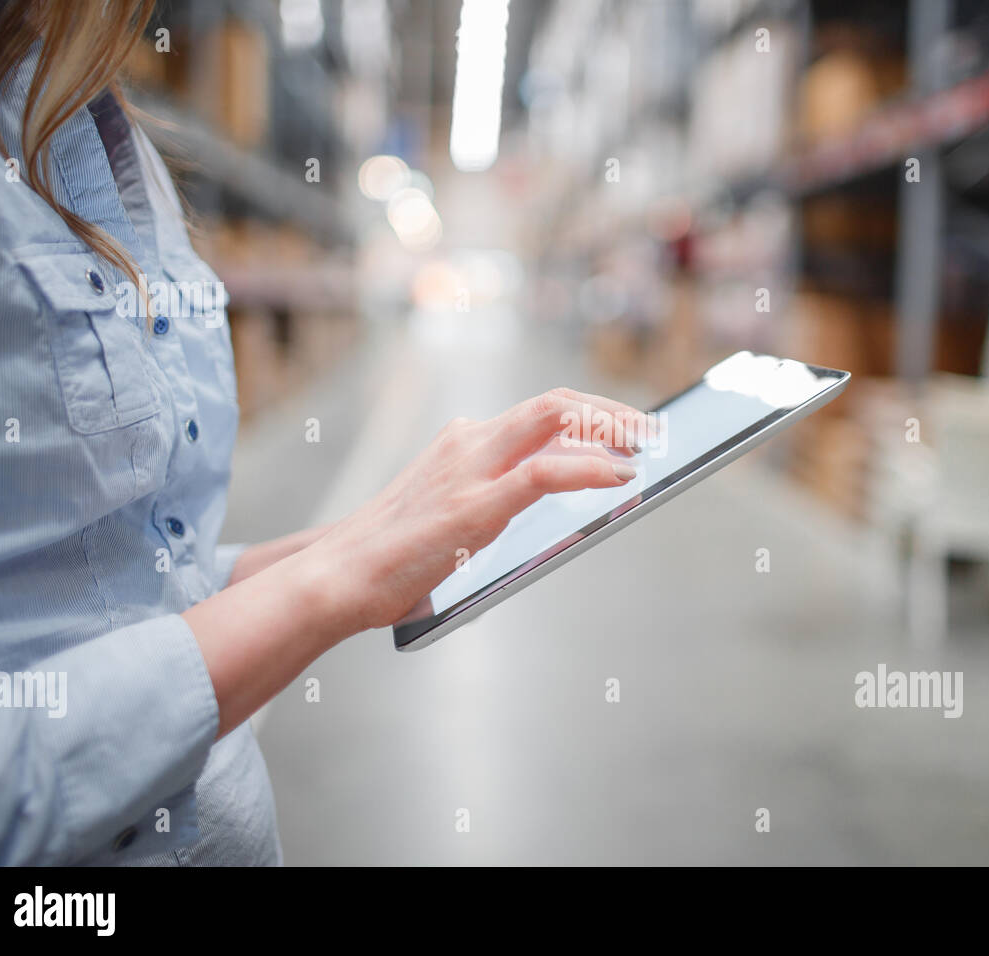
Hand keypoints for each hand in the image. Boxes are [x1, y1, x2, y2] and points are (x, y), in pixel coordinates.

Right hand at [297, 387, 648, 636]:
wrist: (338, 578)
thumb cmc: (393, 558)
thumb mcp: (450, 515)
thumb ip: (494, 502)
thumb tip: (552, 507)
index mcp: (461, 444)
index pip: (540, 412)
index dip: (591, 414)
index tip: (628, 429)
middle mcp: (468, 443)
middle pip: (554, 404)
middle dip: (611, 411)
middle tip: (651, 431)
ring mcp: (470, 469)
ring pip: (555, 419)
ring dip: (611, 427)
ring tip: (647, 447)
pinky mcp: (474, 506)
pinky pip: (545, 472)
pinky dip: (590, 469)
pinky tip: (620, 476)